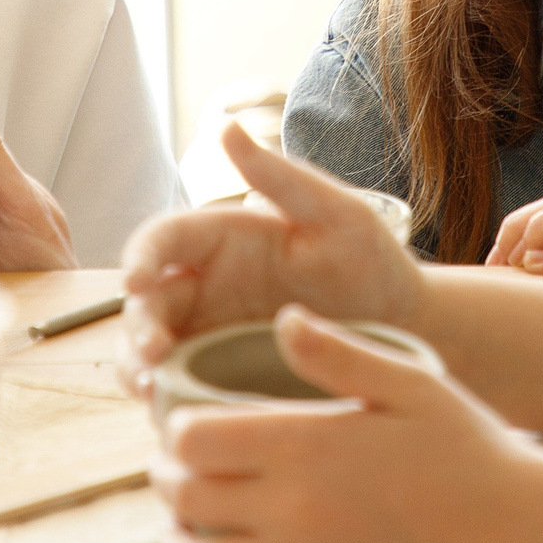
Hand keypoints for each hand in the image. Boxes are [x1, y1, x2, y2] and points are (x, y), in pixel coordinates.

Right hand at [120, 123, 421, 387]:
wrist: (406, 331)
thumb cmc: (373, 263)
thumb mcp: (336, 215)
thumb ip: (281, 178)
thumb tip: (225, 126)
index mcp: (220, 239)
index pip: (161, 239)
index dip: (141, 256)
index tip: (139, 281)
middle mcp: (204, 286)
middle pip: (146, 302)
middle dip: (137, 325)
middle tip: (152, 353)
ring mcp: (209, 335)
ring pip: (149, 351)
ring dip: (137, 369)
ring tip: (153, 390)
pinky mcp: (221, 379)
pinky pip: (181, 389)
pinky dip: (169, 401)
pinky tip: (180, 416)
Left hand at [155, 305, 542, 542]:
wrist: (515, 530)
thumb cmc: (464, 446)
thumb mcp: (406, 380)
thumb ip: (337, 352)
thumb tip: (284, 318)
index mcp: (306, 444)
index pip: (192, 440)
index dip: (178, 430)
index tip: (192, 426)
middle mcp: (293, 509)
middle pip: (183, 499)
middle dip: (170, 481)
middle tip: (182, 471)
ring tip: (194, 527)